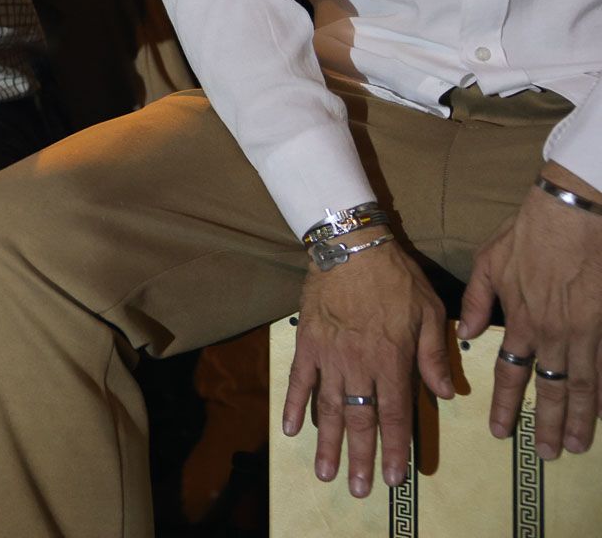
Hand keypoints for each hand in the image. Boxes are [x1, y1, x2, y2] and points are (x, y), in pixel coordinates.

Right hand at [282, 235, 454, 497]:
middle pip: (359, 419)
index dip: (396, 448)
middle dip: (360, 457)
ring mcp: (329, 355)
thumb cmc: (395, 276)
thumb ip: (434, 355)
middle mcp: (359, 364)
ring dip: (327, 442)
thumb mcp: (429, 311)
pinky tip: (291, 429)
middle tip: (359, 489)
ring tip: (324, 472)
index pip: (395, 414)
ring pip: (328, 407)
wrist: (350, 246)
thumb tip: (446, 395)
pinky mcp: (307, 342)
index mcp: (392, 359)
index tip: (396, 478)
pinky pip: (299, 380)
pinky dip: (294, 405)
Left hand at [459, 163, 601, 457]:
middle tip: (548, 454)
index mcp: (521, 321)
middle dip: (548, 424)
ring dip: (581, 418)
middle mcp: (554, 334)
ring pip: (584, 386)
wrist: (576, 214)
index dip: (505, 405)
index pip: (510, 374)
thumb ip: (478, 302)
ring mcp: (587, 332)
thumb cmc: (530, 233)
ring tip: (577, 445)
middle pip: (551, 390)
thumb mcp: (488, 263)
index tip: (501, 431)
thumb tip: (468, 333)